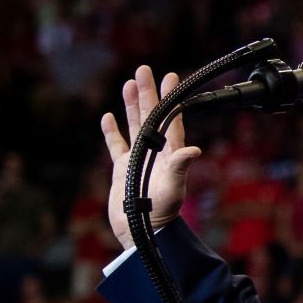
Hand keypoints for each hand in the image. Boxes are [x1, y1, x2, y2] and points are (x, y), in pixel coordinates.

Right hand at [102, 66, 201, 249]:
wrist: (142, 233)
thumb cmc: (161, 213)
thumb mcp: (172, 188)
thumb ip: (180, 167)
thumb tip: (193, 149)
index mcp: (169, 153)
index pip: (171, 119)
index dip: (171, 98)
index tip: (171, 77)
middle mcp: (155, 153)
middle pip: (151, 116)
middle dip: (148, 93)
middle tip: (144, 70)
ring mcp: (138, 160)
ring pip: (134, 126)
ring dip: (131, 106)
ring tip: (129, 84)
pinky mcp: (122, 170)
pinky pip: (116, 146)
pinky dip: (112, 132)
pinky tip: (108, 117)